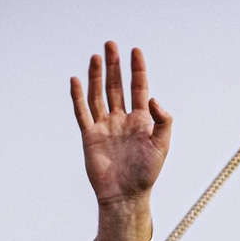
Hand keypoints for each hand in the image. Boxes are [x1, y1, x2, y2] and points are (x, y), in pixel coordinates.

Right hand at [71, 43, 172, 208]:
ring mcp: (105, 126)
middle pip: (116, 86)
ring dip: (97, 76)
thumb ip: (163, 120)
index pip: (139, 88)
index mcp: (141, 120)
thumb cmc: (146, 174)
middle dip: (114, 66)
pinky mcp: (90, 135)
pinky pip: (82, 112)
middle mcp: (122, 119)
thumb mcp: (162, 145)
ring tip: (97, 56)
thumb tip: (153, 98)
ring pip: (99, 95)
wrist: (125, 195)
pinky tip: (76, 80)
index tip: (135, 50)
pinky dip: (78, 96)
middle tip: (111, 44)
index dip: (137, 69)